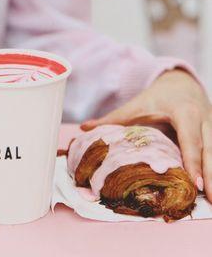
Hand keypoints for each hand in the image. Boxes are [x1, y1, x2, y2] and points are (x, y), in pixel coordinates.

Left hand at [81, 69, 211, 201]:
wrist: (181, 83)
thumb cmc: (157, 96)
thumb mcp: (137, 105)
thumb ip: (113, 119)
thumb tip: (84, 128)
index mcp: (184, 112)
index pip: (190, 139)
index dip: (193, 161)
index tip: (195, 183)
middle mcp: (203, 120)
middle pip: (210, 151)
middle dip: (211, 176)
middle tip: (209, 200)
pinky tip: (210, 187)